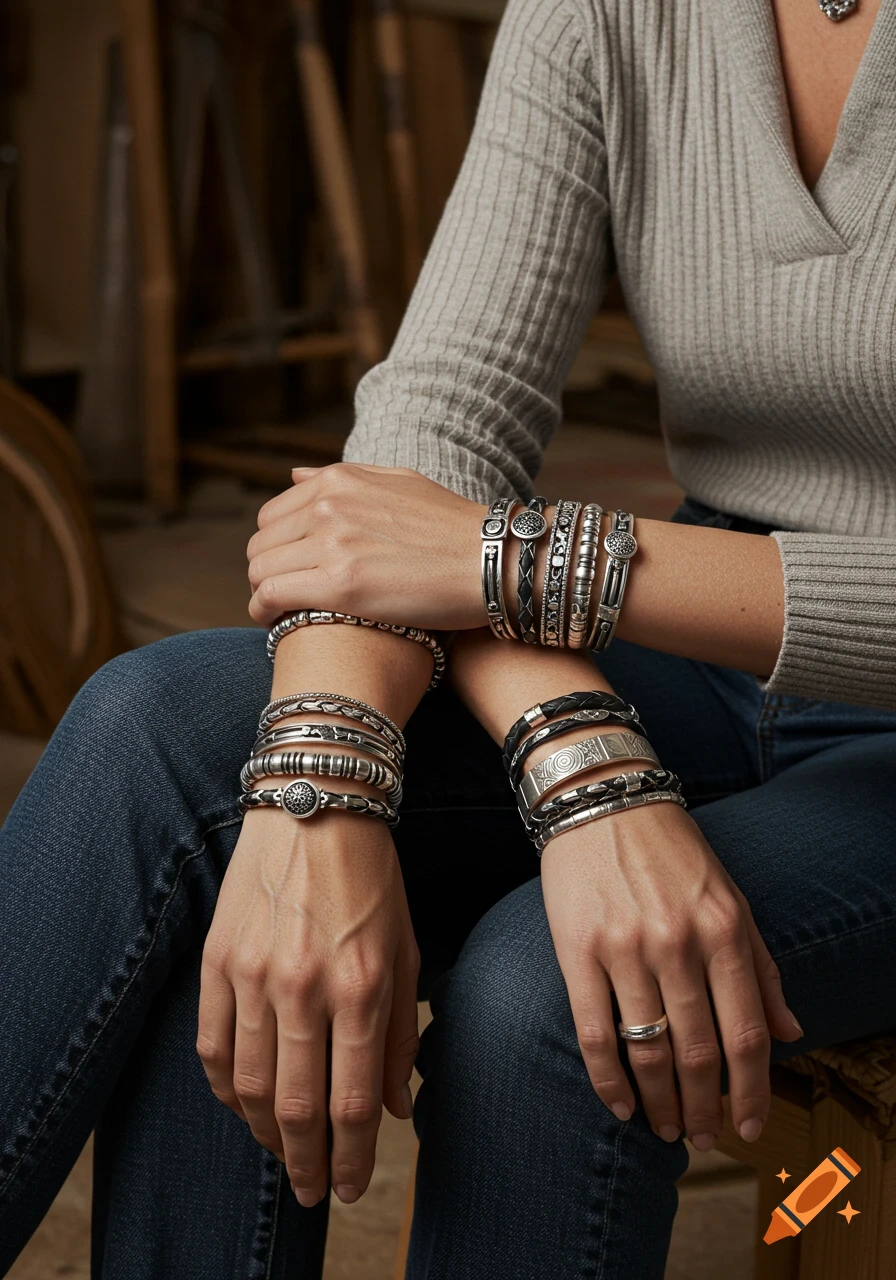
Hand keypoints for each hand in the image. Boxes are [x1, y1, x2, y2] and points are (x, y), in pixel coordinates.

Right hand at [197, 808, 419, 1206]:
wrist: (313, 806)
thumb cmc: (371, 877)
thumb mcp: (405, 948)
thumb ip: (399, 1032)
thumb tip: (396, 1107)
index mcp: (358, 986)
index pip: (352, 1102)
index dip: (353, 1158)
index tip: (351, 1188)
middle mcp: (302, 988)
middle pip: (295, 1108)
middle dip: (307, 1164)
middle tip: (315, 1192)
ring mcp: (251, 975)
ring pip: (249, 1086)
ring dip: (265, 1134)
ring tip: (283, 1152)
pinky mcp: (217, 960)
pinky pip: (213, 1046)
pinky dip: (226, 1088)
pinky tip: (243, 1104)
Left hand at [246, 463, 487, 630]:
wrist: (491, 560)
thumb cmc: (453, 529)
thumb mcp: (399, 483)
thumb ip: (344, 479)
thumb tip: (294, 474)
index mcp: (338, 480)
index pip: (273, 515)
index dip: (276, 548)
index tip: (289, 570)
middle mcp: (328, 506)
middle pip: (261, 544)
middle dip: (268, 571)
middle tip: (287, 597)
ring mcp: (331, 543)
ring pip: (260, 570)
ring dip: (265, 594)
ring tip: (284, 613)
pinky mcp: (339, 585)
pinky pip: (271, 596)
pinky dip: (263, 611)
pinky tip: (276, 624)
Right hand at [540, 801, 801, 1147]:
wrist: (601, 799)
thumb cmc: (670, 850)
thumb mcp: (731, 897)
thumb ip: (761, 966)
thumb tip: (790, 1032)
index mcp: (725, 929)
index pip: (748, 1034)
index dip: (752, 1092)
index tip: (749, 1128)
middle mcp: (679, 942)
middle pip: (700, 1052)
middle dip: (705, 1108)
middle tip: (701, 1138)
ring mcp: (626, 948)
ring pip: (650, 1051)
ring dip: (661, 1102)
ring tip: (664, 1128)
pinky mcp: (577, 950)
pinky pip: (595, 1033)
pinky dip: (608, 1080)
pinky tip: (620, 1104)